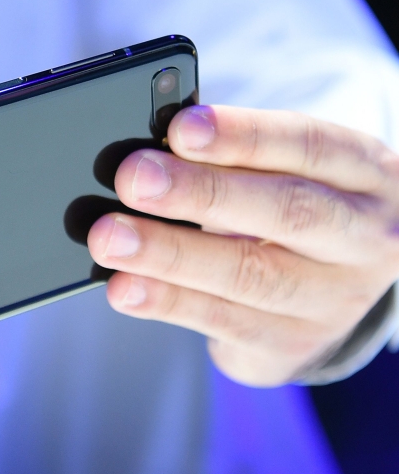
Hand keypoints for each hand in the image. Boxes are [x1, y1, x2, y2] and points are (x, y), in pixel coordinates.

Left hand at [88, 105, 398, 385]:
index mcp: (364, 173)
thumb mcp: (285, 173)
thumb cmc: (292, 208)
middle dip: (201, 193)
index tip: (180, 128)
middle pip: (285, 211)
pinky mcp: (292, 345)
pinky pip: (223, 322)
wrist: (332, 294)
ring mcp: (334, 299)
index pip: (308, 144)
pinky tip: (124, 288)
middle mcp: (363, 237)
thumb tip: (150, 152)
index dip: (243, 136)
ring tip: (110, 239)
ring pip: (249, 275)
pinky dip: (167, 302)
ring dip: (169, 255)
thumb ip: (234, 160)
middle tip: (133, 179)